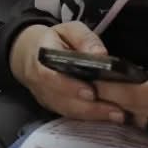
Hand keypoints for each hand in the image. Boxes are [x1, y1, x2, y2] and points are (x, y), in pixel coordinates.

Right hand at [8, 22, 128, 123]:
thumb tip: (100, 53)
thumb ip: (84, 38)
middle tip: (115, 111)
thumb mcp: (68, 30)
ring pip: (67, 110)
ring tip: (117, 115)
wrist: (30, 53)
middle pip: (62, 99)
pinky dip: (89, 118)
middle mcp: (38, 82)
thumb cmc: (55, 40)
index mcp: (40, 59)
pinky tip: (108, 117)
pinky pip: (70, 115)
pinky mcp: (52, 106)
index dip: (69, 86)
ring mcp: (45, 97)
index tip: (91, 92)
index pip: (50, 76)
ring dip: (92, 115)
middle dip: (89, 107)